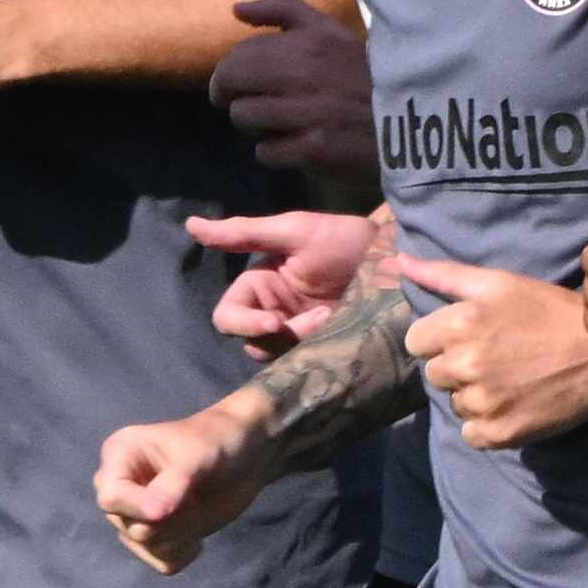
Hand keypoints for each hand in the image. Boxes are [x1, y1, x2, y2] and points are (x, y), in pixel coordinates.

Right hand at [97, 391, 277, 574]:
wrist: (246, 453)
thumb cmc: (217, 441)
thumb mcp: (197, 456)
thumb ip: (173, 483)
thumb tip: (154, 515)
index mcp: (119, 456)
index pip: (110, 498)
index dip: (141, 508)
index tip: (177, 504)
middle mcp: (121, 487)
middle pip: (130, 528)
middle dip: (172, 520)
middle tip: (195, 497)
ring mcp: (137, 514)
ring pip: (147, 547)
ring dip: (182, 534)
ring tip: (197, 507)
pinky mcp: (156, 536)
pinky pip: (162, 562)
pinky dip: (185, 551)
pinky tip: (196, 528)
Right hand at [194, 208, 378, 350]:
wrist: (397, 256)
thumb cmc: (343, 238)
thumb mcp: (294, 231)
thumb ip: (243, 233)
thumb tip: (190, 225)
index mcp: (260, 287)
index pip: (229, 316)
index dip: (243, 323)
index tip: (274, 321)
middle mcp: (273, 312)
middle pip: (249, 341)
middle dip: (276, 337)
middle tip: (314, 322)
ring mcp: (299, 333)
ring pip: (277, 356)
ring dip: (301, 342)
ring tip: (333, 319)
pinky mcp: (324, 348)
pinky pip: (305, 362)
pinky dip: (318, 350)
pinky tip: (341, 329)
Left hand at [209, 0, 376, 184]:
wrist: (412, 119)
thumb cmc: (365, 73)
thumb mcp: (332, 31)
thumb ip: (284, 10)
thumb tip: (235, 8)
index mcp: (306, 42)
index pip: (237, 56)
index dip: (234, 72)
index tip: (246, 82)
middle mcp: (302, 74)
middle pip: (229, 86)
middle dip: (232, 97)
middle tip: (250, 104)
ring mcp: (307, 113)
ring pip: (243, 118)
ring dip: (256, 125)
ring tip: (280, 123)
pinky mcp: (314, 150)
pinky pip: (265, 152)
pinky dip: (276, 152)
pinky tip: (296, 145)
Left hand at [400, 252, 587, 449]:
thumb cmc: (550, 312)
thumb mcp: (499, 283)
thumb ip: (444, 275)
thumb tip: (399, 262)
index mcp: (459, 325)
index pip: (415, 342)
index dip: (440, 340)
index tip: (470, 337)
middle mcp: (465, 364)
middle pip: (434, 374)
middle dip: (457, 366)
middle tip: (496, 358)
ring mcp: (482, 402)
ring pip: (454, 403)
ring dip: (474, 395)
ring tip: (510, 380)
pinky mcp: (499, 433)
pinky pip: (471, 434)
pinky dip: (487, 425)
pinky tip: (513, 405)